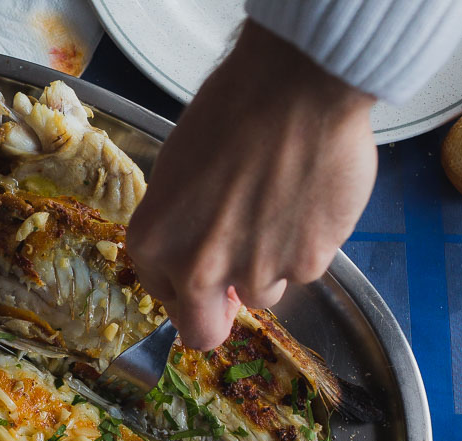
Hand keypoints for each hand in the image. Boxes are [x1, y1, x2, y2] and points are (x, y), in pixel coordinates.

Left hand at [125, 21, 376, 349]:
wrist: (295, 88)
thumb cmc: (231, 114)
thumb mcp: (178, 174)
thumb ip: (181, 231)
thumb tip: (198, 263)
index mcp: (153, 245)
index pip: (166, 300)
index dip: (187, 287)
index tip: (206, 270)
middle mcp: (196, 270)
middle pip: (204, 332)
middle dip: (219, 315)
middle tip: (237, 287)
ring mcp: (254, 272)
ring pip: (264, 292)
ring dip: (271, 265)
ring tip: (280, 210)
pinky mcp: (307, 265)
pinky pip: (305, 269)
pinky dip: (308, 245)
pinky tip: (308, 200)